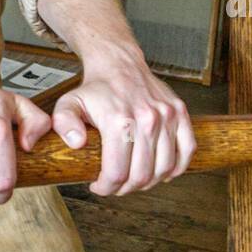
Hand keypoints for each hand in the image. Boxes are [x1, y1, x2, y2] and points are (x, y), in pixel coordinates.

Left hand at [49, 52, 195, 195]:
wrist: (120, 63)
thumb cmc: (96, 89)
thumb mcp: (68, 104)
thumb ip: (64, 124)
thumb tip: (77, 143)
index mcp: (119, 121)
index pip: (117, 172)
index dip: (107, 188)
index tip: (99, 187)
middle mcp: (147, 119)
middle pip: (142, 175)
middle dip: (126, 188)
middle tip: (117, 186)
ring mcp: (167, 116)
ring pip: (165, 168)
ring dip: (150, 182)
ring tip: (136, 180)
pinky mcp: (180, 112)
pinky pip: (187, 149)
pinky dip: (178, 167)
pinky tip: (164, 172)